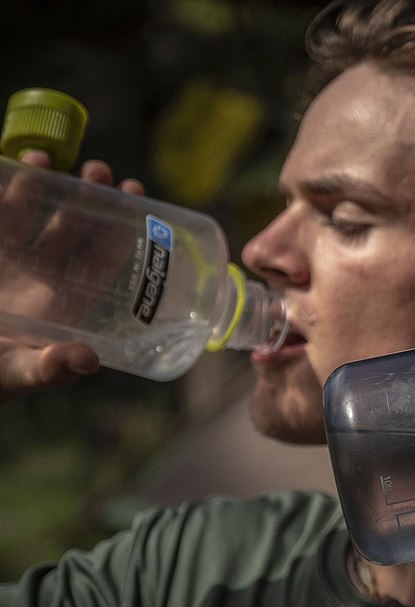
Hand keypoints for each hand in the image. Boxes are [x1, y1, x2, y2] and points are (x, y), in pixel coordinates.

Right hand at [0, 152, 144, 404]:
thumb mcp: (20, 372)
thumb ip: (50, 368)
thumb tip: (87, 360)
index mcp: (70, 299)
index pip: (105, 256)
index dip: (123, 226)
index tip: (135, 193)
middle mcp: (45, 272)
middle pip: (74, 226)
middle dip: (87, 196)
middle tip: (98, 170)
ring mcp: (11, 256)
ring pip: (32, 211)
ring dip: (41, 183)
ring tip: (43, 159)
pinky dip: (0, 188)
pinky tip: (8, 163)